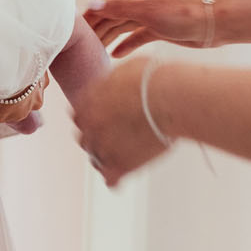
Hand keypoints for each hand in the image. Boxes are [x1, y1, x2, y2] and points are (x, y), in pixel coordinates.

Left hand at [71, 57, 173, 186]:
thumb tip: (112, 84)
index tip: (106, 121)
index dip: (93, 119)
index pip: (79, 116)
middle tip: (117, 137)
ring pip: (95, 159)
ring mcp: (103, 147)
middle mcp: (89, 125)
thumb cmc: (153, 78)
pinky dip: (116, 179)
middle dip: (98, 138)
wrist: (171, 97)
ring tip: (123, 156)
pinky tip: (122, 177)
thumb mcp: (124, 71)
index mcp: (87, 102)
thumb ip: (110, 83)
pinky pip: (111, 180)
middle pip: (85, 138)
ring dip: (106, 158)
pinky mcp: (120, 166)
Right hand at [85, 0, 213, 56]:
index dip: (90, 14)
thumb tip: (92, 4)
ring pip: (122, 27)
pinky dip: (125, 45)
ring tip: (92, 53)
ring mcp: (149, 16)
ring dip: (108, 38)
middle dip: (96, 28)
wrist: (213, 25)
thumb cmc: (182, 14)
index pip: (105, 2)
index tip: (75, 28)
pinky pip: (135, 37)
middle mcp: (140, 1)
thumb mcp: (147, 10)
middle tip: (79, 46)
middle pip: (111, 15)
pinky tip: (114, 55)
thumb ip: (119, 8)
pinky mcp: (157, 29)